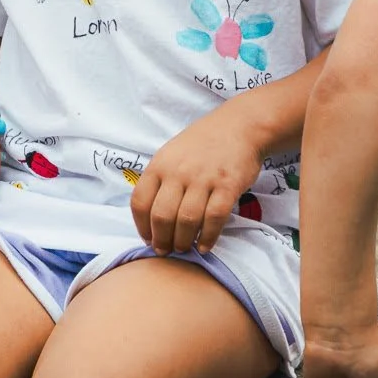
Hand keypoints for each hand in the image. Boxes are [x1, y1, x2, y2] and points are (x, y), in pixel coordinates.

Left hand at [132, 107, 263, 254]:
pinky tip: (204, 246)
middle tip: (165, 250)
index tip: (147, 239)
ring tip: (183, 249)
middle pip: (161, 216)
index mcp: (159, 165)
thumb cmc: (201, 145)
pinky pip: (214, 218)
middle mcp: (178, 172)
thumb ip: (160, 180)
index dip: (141, 226)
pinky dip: (207, 237)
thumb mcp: (170, 155)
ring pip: (186, 220)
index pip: (140, 202)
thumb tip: (150, 216)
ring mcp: (203, 179)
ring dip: (183, 241)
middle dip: (161, 239)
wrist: (238, 127)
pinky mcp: (227, 186)